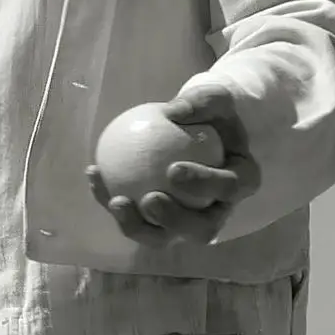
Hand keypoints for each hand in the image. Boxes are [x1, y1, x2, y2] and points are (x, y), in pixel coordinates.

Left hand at [86, 79, 260, 247]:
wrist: (204, 127)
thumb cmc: (212, 113)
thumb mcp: (214, 97)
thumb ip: (199, 103)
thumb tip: (172, 112)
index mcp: (240, 181)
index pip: (227, 188)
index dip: (203, 185)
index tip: (173, 170)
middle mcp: (219, 210)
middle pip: (202, 229)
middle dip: (174, 222)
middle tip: (148, 200)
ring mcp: (190, 221)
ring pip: (167, 237)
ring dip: (138, 227)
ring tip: (115, 202)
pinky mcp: (163, 222)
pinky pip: (138, 218)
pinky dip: (113, 200)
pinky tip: (94, 175)